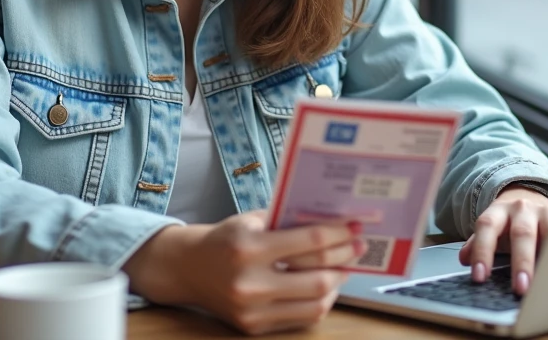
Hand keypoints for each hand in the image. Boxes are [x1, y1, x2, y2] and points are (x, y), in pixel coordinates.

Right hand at [124, 210, 364, 335]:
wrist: (188, 268)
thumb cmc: (225, 239)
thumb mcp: (251, 220)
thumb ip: (287, 220)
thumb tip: (332, 219)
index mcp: (249, 248)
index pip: (309, 243)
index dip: (338, 234)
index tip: (355, 227)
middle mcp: (250, 283)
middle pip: (317, 276)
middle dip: (345, 259)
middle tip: (358, 247)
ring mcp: (252, 310)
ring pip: (315, 303)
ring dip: (337, 283)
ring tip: (345, 266)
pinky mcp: (254, 327)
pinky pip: (301, 318)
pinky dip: (320, 301)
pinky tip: (325, 285)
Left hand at [458, 185, 547, 295]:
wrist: (529, 196)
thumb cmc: (508, 222)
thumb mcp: (491, 229)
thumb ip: (476, 243)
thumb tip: (464, 259)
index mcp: (498, 211)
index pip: (487, 227)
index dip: (482, 252)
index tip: (480, 277)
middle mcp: (522, 208)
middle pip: (521, 233)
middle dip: (521, 262)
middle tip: (520, 288)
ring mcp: (545, 211)